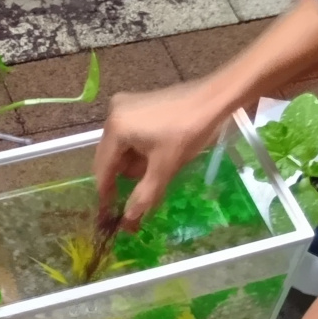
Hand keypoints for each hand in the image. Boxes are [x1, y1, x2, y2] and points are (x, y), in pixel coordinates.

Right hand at [94, 82, 230, 228]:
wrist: (214, 98)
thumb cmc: (188, 132)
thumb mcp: (165, 168)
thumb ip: (144, 195)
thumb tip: (128, 220)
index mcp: (116, 129)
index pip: (103, 168)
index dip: (106, 193)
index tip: (111, 212)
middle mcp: (112, 113)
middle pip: (109, 156)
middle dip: (121, 178)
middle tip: (134, 199)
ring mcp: (125, 105)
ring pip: (120, 146)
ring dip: (132, 164)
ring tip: (152, 175)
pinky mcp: (137, 102)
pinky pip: (129, 133)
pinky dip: (138, 149)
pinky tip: (154, 157)